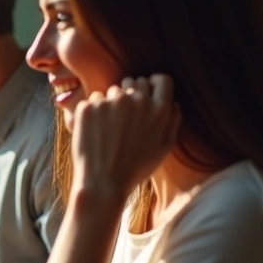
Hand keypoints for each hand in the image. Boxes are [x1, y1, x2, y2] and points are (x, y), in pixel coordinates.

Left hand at [71, 74, 179, 198]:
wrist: (103, 183)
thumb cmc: (136, 168)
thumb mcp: (164, 148)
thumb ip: (172, 121)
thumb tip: (173, 102)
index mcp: (159, 109)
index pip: (161, 80)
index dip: (154, 85)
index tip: (147, 92)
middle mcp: (136, 100)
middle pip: (135, 82)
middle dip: (132, 94)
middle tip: (125, 118)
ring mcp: (110, 102)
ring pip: (112, 91)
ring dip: (111, 104)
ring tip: (110, 130)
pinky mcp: (89, 107)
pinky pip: (93, 100)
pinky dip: (93, 112)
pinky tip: (95, 132)